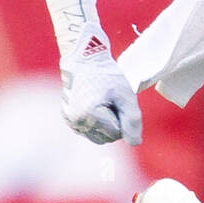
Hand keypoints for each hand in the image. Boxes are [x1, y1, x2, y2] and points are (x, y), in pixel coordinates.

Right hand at [59, 23, 142, 144]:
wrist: (84, 60)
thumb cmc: (106, 75)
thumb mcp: (125, 95)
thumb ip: (132, 120)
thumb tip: (135, 142)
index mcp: (88, 116)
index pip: (117, 134)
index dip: (122, 117)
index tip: (117, 100)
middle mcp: (75, 122)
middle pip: (107, 138)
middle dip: (114, 122)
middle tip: (111, 100)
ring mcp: (70, 121)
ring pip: (98, 136)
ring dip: (105, 123)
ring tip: (103, 102)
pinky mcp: (68, 119)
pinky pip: (89, 130)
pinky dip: (96, 121)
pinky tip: (95, 104)